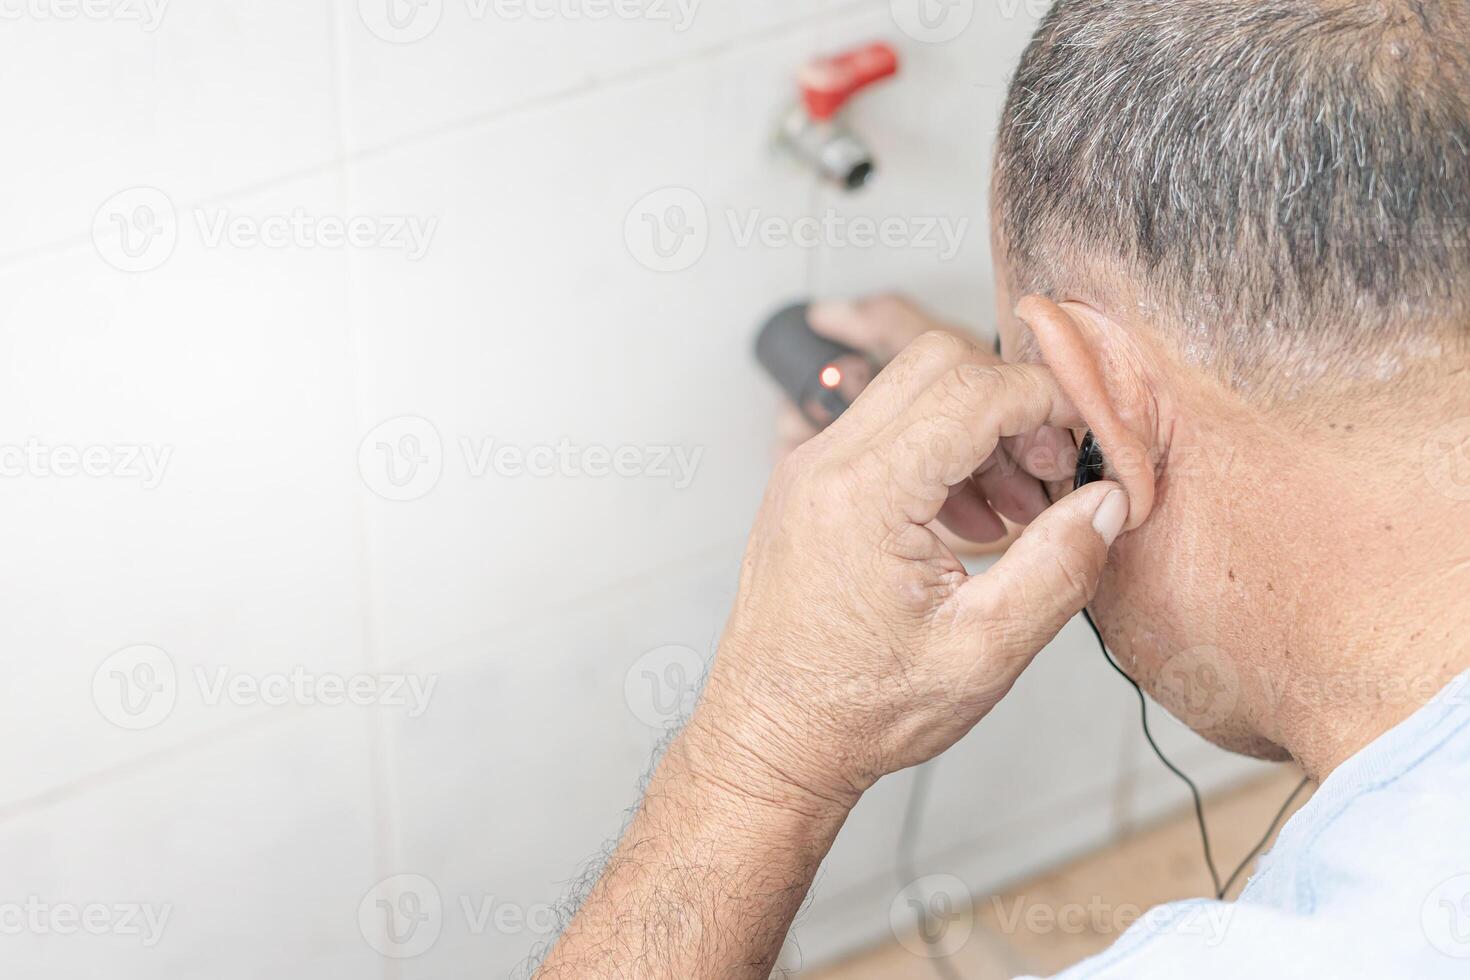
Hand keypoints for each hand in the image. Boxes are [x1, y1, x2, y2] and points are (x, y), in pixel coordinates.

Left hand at [699, 331, 1129, 810]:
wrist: (773, 738)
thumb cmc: (858, 709)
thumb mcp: (983, 653)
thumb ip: (1058, 567)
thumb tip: (1107, 502)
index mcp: (865, 494)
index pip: (975, 389)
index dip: (1050, 401)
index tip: (1091, 438)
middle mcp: (825, 464)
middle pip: (939, 365)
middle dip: (1014, 404)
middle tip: (1053, 475)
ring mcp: (808, 469)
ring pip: (911, 389)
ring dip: (979, 428)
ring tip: (1017, 511)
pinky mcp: (807, 485)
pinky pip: (884, 429)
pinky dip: (940, 450)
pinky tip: (971, 521)